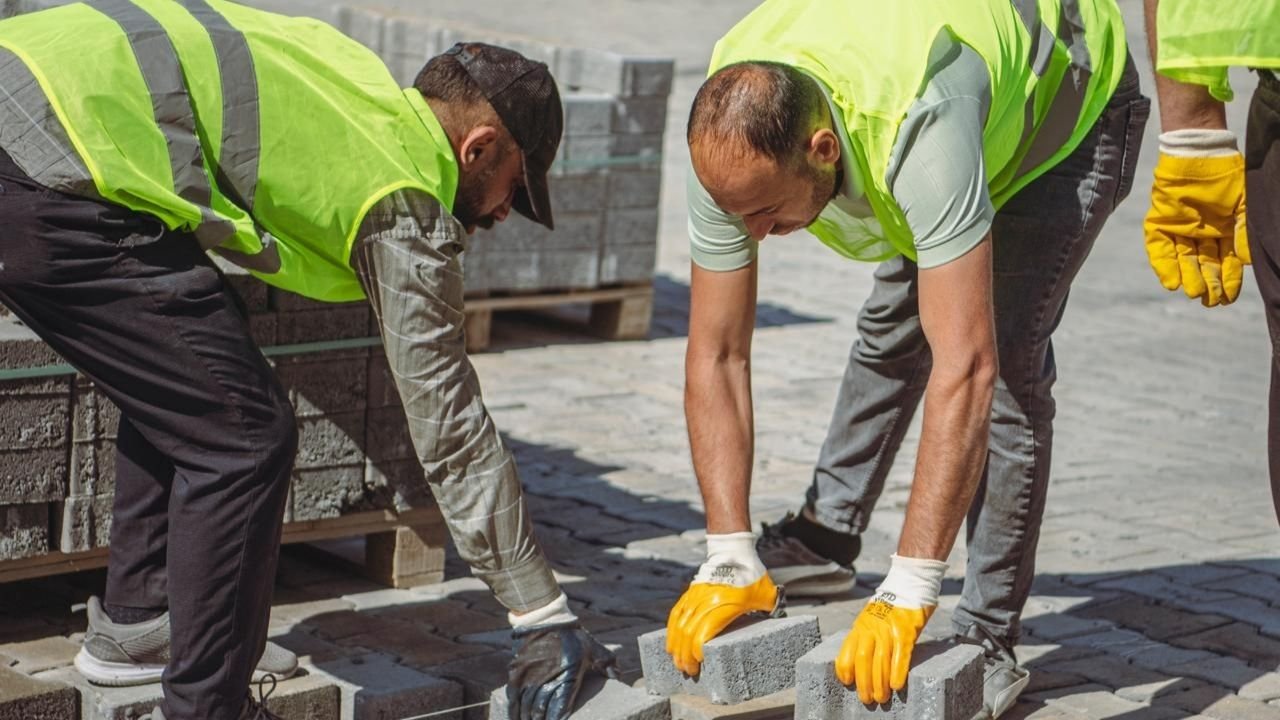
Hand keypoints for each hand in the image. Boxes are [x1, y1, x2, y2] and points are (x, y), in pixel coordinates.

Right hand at [506, 622, 618, 719]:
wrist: (545, 618)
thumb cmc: (572, 635)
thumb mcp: (593, 647)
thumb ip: (606, 662)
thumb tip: (618, 675)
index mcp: (568, 675)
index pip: (561, 707)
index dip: (557, 719)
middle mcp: (547, 678)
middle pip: (541, 710)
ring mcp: (529, 676)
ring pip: (527, 706)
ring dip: (529, 718)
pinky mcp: (516, 673)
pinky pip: (513, 698)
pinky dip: (514, 711)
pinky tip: (516, 719)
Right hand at [666, 532, 780, 675]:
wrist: (733, 551)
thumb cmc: (752, 575)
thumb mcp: (765, 594)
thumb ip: (770, 610)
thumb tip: (780, 624)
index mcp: (724, 605)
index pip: (703, 633)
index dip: (697, 651)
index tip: (699, 663)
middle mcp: (707, 602)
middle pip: (688, 633)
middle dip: (685, 655)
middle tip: (687, 671)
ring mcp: (696, 597)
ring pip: (680, 625)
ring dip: (676, 646)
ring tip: (676, 661)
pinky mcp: (690, 593)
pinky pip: (677, 614)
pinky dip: (671, 630)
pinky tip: (671, 643)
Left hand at [835, 554, 945, 704]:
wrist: (910, 584)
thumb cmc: (891, 606)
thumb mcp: (870, 618)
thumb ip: (866, 636)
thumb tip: (862, 660)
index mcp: (861, 625)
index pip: (847, 650)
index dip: (845, 668)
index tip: (846, 682)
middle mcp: (872, 628)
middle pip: (863, 659)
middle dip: (864, 682)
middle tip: (867, 699)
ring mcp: (889, 629)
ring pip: (880, 660)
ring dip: (880, 683)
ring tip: (881, 698)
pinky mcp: (906, 631)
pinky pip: (900, 655)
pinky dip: (898, 672)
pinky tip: (897, 686)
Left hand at [1144, 129, 1248, 306]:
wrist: (1199, 153)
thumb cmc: (1227, 176)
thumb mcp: (1244, 204)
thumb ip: (1244, 231)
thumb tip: (1244, 261)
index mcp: (1224, 232)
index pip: (1226, 262)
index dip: (1227, 280)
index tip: (1228, 297)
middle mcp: (1202, 234)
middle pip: (1205, 264)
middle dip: (1208, 283)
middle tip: (1209, 301)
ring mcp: (1180, 230)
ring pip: (1184, 260)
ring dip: (1189, 277)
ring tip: (1194, 293)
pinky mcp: (1161, 224)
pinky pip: (1160, 249)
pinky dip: (1165, 266)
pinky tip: (1172, 282)